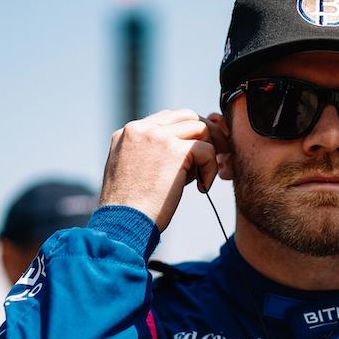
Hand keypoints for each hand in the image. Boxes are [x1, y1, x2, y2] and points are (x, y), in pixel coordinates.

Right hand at [98, 109, 231, 231]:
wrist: (123, 223)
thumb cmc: (130, 209)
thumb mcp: (134, 173)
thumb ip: (153, 157)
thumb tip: (187, 157)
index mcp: (128, 133)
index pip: (167, 120)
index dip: (187, 136)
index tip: (195, 156)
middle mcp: (140, 129)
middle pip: (186, 116)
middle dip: (206, 134)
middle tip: (214, 157)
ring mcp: (157, 136)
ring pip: (200, 128)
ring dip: (210, 152)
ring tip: (205, 177)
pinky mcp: (174, 150)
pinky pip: (207, 149)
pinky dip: (211, 168)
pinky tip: (203, 187)